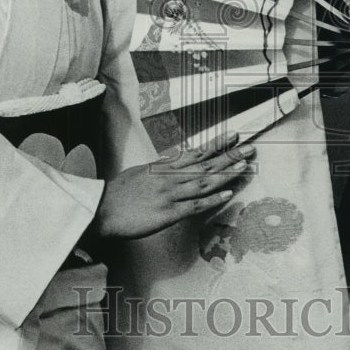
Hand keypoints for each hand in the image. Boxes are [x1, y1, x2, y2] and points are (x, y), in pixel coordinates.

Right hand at [91, 132, 254, 240]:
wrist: (100, 211)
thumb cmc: (116, 194)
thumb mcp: (138, 172)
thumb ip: (158, 167)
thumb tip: (172, 158)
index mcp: (162, 167)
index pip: (195, 153)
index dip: (216, 144)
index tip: (232, 136)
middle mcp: (169, 178)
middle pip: (205, 164)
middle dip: (229, 156)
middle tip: (249, 148)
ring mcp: (170, 195)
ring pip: (204, 182)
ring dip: (226, 174)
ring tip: (245, 166)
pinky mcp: (168, 213)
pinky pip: (195, 205)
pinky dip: (212, 199)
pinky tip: (227, 194)